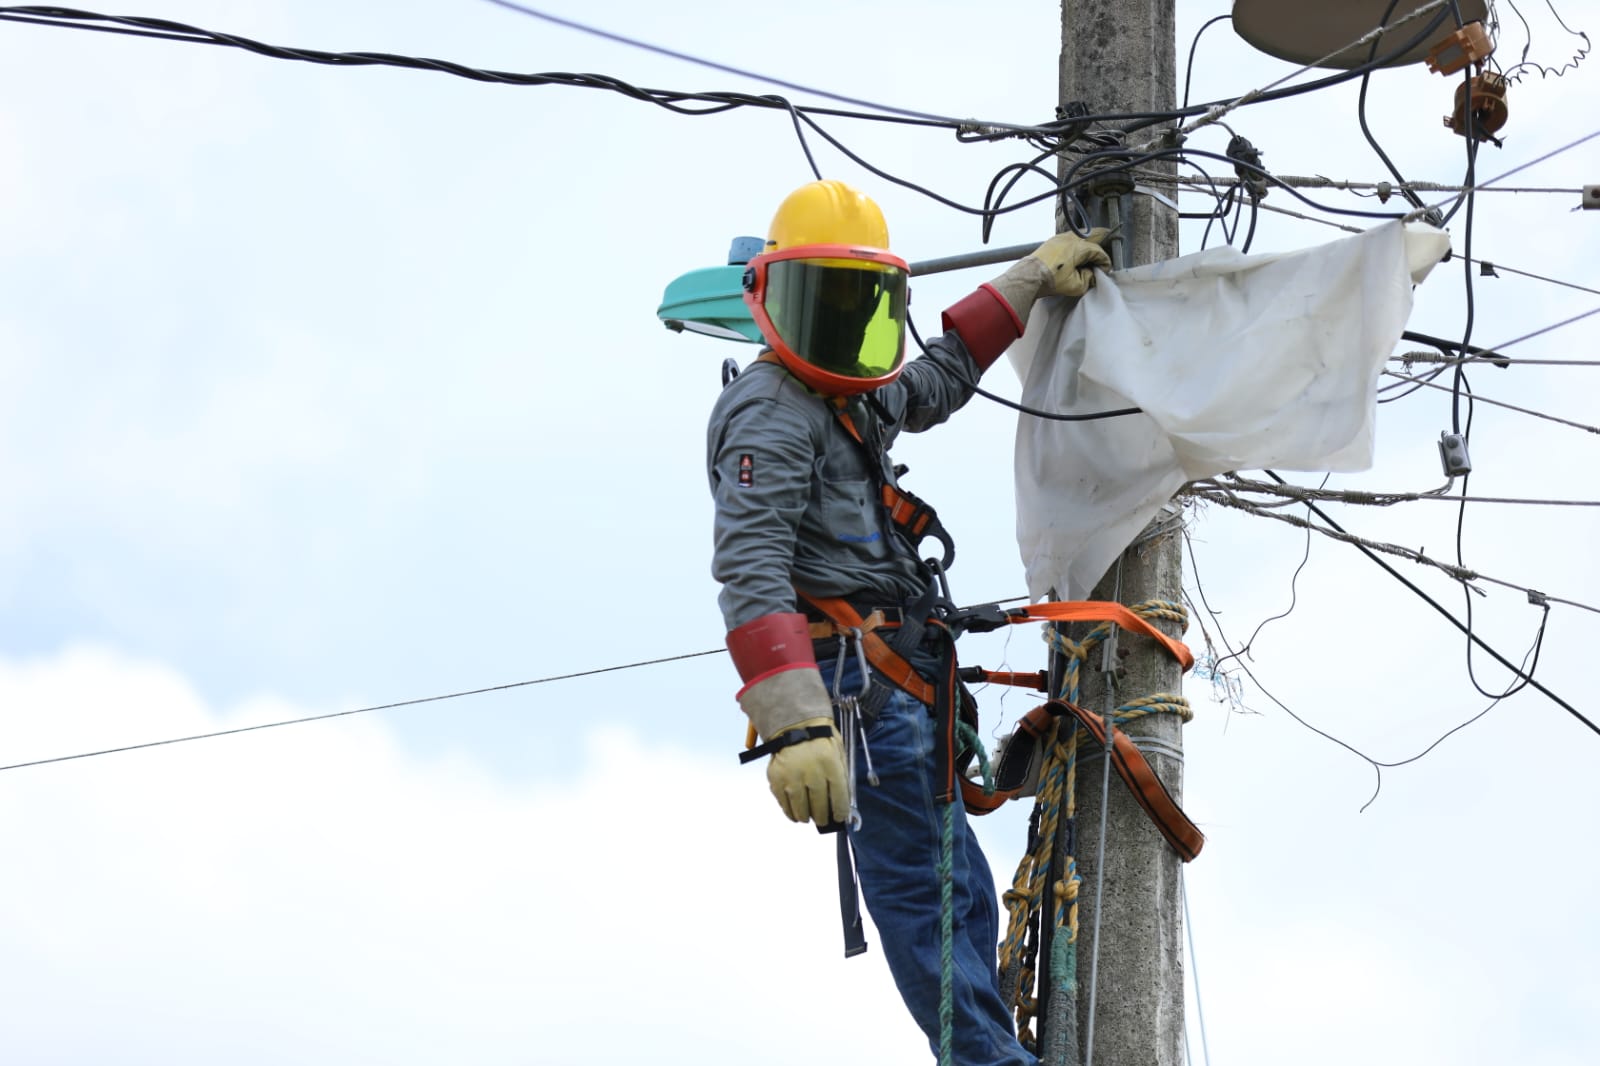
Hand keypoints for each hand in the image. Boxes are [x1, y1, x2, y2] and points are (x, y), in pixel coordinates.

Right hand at [738, 667, 848, 825]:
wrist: (794, 723)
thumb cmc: (820, 738)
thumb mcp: (838, 751)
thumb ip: (841, 775)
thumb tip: (842, 800)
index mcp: (830, 764)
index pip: (838, 797)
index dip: (840, 811)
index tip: (840, 817)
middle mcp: (811, 772)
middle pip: (819, 805)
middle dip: (823, 816)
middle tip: (824, 820)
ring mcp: (792, 776)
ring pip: (801, 808)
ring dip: (806, 817)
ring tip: (809, 818)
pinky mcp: (777, 778)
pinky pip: (784, 802)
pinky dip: (789, 811)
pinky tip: (795, 814)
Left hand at [1028, 228, 1111, 297]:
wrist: (1028, 276)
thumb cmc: (1051, 280)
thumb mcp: (1075, 286)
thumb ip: (1088, 279)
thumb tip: (1091, 275)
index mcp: (1080, 247)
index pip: (1099, 252)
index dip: (1105, 261)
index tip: (1105, 270)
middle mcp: (1071, 238)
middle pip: (1092, 234)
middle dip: (1103, 238)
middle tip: (1111, 239)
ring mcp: (1060, 238)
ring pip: (1081, 234)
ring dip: (1090, 239)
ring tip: (1095, 245)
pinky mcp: (1052, 242)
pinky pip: (1070, 238)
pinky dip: (1078, 241)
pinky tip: (1078, 249)